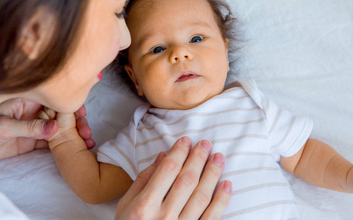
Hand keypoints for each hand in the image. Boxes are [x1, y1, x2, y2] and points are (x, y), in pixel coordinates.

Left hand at [0, 98, 94, 162]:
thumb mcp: (3, 126)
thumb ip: (29, 127)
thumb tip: (55, 127)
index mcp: (27, 99)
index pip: (54, 99)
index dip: (70, 104)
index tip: (82, 113)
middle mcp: (34, 110)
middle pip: (62, 113)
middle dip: (77, 121)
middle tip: (86, 132)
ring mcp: (35, 125)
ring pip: (62, 127)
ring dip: (76, 133)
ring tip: (87, 142)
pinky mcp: (34, 140)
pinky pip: (55, 141)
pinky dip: (68, 144)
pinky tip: (80, 146)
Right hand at [116, 137, 231, 218]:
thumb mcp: (126, 206)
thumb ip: (143, 180)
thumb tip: (163, 156)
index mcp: (145, 206)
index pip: (168, 171)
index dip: (179, 153)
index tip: (186, 141)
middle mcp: (163, 217)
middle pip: (187, 180)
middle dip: (198, 158)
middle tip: (206, 143)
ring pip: (202, 196)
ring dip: (212, 174)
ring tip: (218, 157)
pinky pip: (212, 217)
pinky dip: (222, 200)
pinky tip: (226, 184)